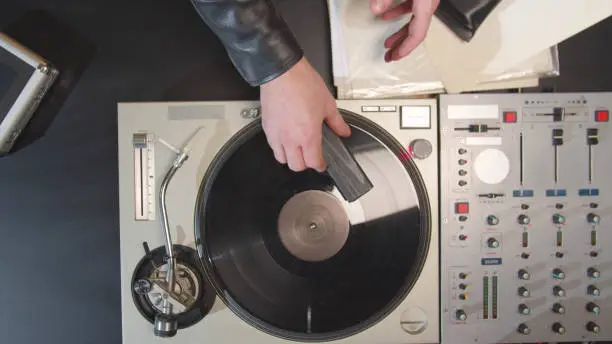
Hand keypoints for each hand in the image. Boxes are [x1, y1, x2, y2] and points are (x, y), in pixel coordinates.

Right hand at [260, 57, 350, 171]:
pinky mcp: (267, 128)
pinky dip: (279, 147)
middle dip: (305, 164)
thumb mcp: (327, 104)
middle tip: (310, 156)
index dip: (319, 165)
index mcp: (308, 135)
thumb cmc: (302, 84)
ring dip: (290, 158)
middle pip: (296, 166)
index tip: (322, 163)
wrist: (282, 72)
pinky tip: (285, 139)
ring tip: (297, 150)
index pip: (313, 162)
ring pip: (281, 159)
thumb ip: (337, 122)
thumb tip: (344, 131)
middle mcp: (290, 139)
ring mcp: (276, 134)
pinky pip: (272, 146)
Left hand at [370, 0, 439, 61]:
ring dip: (400, 33)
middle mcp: (429, 4)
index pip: (417, 34)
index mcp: (426, 4)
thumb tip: (376, 9)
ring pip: (414, 22)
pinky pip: (412, 8)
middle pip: (416, 32)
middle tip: (390, 57)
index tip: (395, 57)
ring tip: (388, 43)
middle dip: (401, 46)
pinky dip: (399, 15)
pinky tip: (387, 16)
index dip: (406, 48)